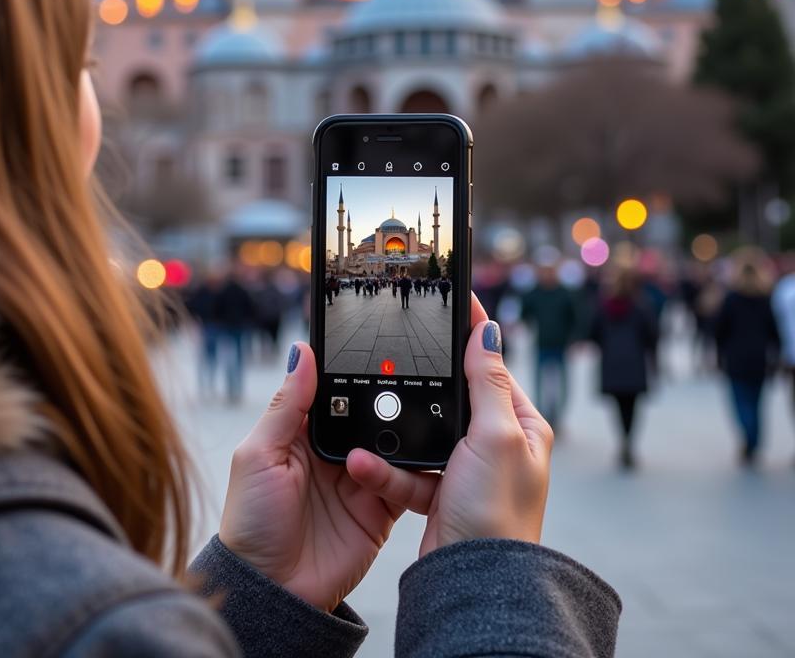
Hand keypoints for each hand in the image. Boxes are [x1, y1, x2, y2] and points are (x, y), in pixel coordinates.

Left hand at [219, 342, 435, 611]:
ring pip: (391, 441)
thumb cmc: (250, 524)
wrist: (274, 593)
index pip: (331, 389)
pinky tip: (418, 456)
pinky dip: (414, 469)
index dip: (347, 368)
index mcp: (300, 432)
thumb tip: (301, 352)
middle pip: (366, 411)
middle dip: (383, 398)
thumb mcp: (258, 455)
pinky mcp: (381, 507)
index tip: (371, 344)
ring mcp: (358, 478)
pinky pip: (406, 480)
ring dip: (398, 433)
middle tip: (405, 375)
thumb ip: (285, 405)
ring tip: (405, 421)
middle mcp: (332, 450)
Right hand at [347, 295, 552, 557]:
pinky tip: (364, 466)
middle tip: (388, 364)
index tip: (450, 300)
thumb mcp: (495, 436)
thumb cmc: (497, 512)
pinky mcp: (438, 495)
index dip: (469, 334)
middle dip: (417, 390)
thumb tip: (489, 331)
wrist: (472, 583)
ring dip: (391, 436)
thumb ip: (487, 381)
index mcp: (520, 425)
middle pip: (450, 397)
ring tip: (365, 431)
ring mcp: (466, 471)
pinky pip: (405, 470)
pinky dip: (385, 470)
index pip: (491, 366)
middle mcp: (496, 446)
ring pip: (420, 434)